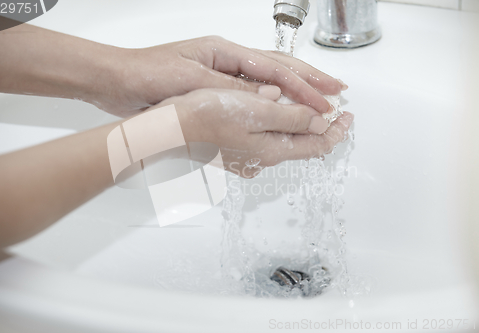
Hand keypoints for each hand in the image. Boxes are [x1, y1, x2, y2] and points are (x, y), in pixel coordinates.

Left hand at [97, 36, 347, 116]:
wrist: (118, 82)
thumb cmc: (148, 74)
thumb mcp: (191, 79)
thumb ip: (231, 89)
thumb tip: (271, 97)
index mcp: (225, 52)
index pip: (275, 70)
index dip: (303, 87)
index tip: (326, 101)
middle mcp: (228, 60)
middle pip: (279, 68)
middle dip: (310, 80)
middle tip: (338, 90)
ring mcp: (222, 73)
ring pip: (269, 80)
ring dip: (296, 89)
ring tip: (320, 96)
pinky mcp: (214, 88)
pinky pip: (251, 94)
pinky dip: (272, 101)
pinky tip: (283, 106)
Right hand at [156, 88, 353, 177]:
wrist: (172, 128)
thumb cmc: (208, 117)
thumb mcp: (259, 112)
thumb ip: (294, 119)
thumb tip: (321, 123)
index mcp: (272, 151)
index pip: (318, 144)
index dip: (338, 130)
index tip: (349, 116)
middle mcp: (261, 159)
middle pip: (302, 145)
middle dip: (320, 127)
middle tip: (333, 110)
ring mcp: (246, 157)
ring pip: (283, 142)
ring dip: (299, 126)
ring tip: (308, 109)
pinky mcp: (233, 151)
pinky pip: (264, 140)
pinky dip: (277, 127)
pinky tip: (273, 114)